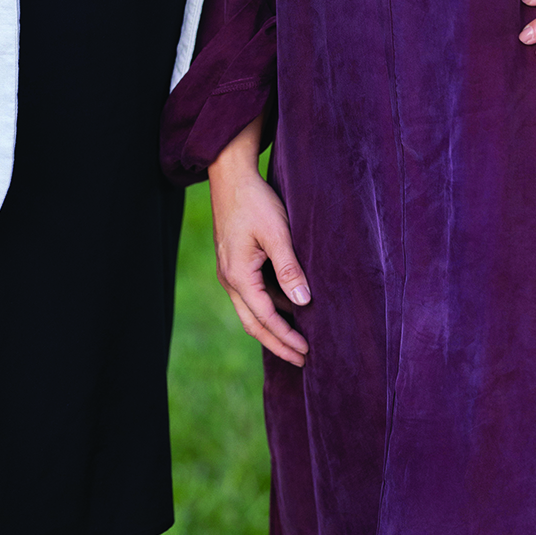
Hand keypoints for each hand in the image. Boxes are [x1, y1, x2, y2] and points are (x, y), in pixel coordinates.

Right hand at [208, 118, 310, 367]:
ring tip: (298, 339)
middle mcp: (229, 279)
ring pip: (251, 310)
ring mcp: (229, 271)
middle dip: (277, 343)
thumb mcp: (277, 233)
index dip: (286, 337)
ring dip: (273, 327)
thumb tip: (304, 302)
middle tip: (302, 359)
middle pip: (253, 323)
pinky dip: (268, 307)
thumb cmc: (255, 201)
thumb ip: (290, 269)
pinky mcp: (234, 262)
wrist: (231, 175)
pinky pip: (251, 295)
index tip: (306, 352)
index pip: (265, 318)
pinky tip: (288, 308)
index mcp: (238, 276)